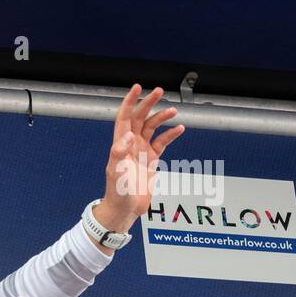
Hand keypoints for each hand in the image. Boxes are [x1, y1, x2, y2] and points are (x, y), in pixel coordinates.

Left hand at [97, 83, 185, 235]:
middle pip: (140, 118)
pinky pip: (162, 143)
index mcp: (120, 145)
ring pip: (152, 128)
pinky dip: (170, 135)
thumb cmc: (117, 193)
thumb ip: (119, 153)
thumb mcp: (116, 173)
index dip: (130, 102)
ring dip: (162, 118)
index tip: (137, 87)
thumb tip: (127, 135)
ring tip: (173, 111)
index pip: (124, 117)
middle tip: (159, 90)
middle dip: (148, 103)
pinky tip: (180, 128)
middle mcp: (130, 145)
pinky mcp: (151, 161)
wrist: (125, 209)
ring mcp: (141, 152)